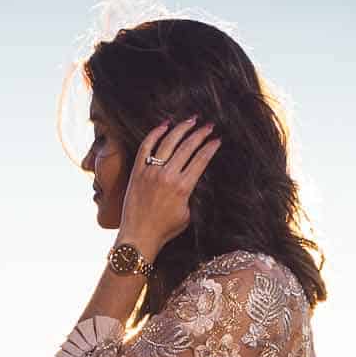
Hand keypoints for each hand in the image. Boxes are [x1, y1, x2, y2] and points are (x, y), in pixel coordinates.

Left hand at [117, 117, 221, 254]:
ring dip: (182, 128)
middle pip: (188, 147)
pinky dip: (155, 133)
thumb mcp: (187, 214)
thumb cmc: (165, 230)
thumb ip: (190, 193)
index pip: (201, 160)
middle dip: (201, 134)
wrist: (139, 236)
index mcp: (182, 187)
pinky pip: (146, 146)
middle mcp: (167, 176)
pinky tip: (165, 124)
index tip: (217, 140)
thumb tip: (192, 177)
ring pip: (169, 142)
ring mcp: (150, 171)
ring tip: (191, 120)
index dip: (211, 147)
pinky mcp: (137, 171)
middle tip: (209, 126)